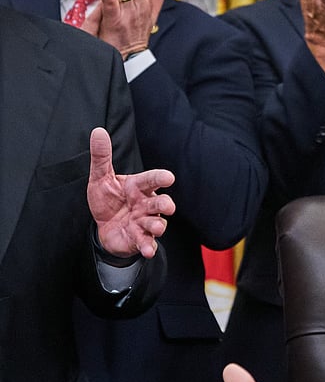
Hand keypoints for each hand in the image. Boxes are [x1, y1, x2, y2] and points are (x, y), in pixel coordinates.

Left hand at [87, 128, 174, 257]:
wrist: (106, 228)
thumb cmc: (108, 200)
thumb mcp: (100, 178)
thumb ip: (102, 157)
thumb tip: (98, 131)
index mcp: (138, 187)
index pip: (152, 180)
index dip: (161, 178)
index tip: (169, 177)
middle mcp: (146, 204)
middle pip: (161, 203)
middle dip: (166, 204)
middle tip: (168, 206)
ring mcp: (145, 222)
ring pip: (157, 223)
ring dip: (157, 225)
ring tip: (155, 227)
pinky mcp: (140, 238)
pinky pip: (147, 242)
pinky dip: (149, 246)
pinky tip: (147, 250)